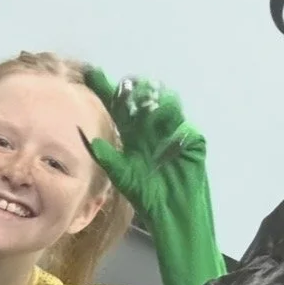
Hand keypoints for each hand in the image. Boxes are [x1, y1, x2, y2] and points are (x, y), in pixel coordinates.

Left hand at [83, 70, 205, 218]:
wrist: (172, 211)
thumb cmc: (147, 196)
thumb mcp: (123, 177)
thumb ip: (109, 159)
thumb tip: (92, 143)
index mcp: (133, 133)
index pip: (118, 106)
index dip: (106, 89)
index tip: (92, 73)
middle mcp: (151, 127)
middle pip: (142, 97)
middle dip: (133, 90)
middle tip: (123, 89)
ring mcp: (173, 129)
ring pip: (164, 101)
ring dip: (153, 101)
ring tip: (143, 106)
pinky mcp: (191, 138)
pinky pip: (182, 122)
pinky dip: (172, 122)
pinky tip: (162, 128)